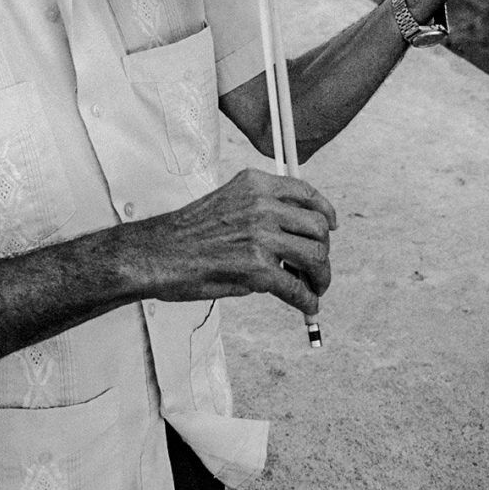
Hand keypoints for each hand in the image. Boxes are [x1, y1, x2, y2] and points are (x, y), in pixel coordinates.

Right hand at [131, 169, 336, 316]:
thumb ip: (262, 210)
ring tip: (315, 288)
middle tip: (319, 269)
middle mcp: (262, 205)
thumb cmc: (189, 231)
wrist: (157, 253)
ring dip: (321, 277)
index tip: (332, 226)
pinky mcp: (257, 269)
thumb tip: (296, 238)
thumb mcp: (229, 201)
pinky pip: (296, 287)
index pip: (306, 192)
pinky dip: (307, 300)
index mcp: (256, 184)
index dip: (325, 212)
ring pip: (315, 256)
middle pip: (317, 227)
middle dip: (324, 251)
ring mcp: (261, 236)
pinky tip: (306, 306)